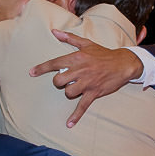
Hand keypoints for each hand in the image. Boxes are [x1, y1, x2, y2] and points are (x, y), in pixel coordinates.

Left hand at [29, 30, 143, 126]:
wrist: (122, 63)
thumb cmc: (103, 54)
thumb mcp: (87, 43)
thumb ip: (69, 38)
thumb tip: (54, 31)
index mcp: (77, 57)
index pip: (55, 63)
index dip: (41, 68)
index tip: (31, 72)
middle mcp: (80, 70)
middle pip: (58, 80)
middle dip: (59, 82)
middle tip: (65, 80)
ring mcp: (87, 83)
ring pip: (68, 92)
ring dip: (69, 92)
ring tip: (75, 88)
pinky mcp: (94, 92)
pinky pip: (82, 106)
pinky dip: (75, 116)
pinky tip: (69, 124)